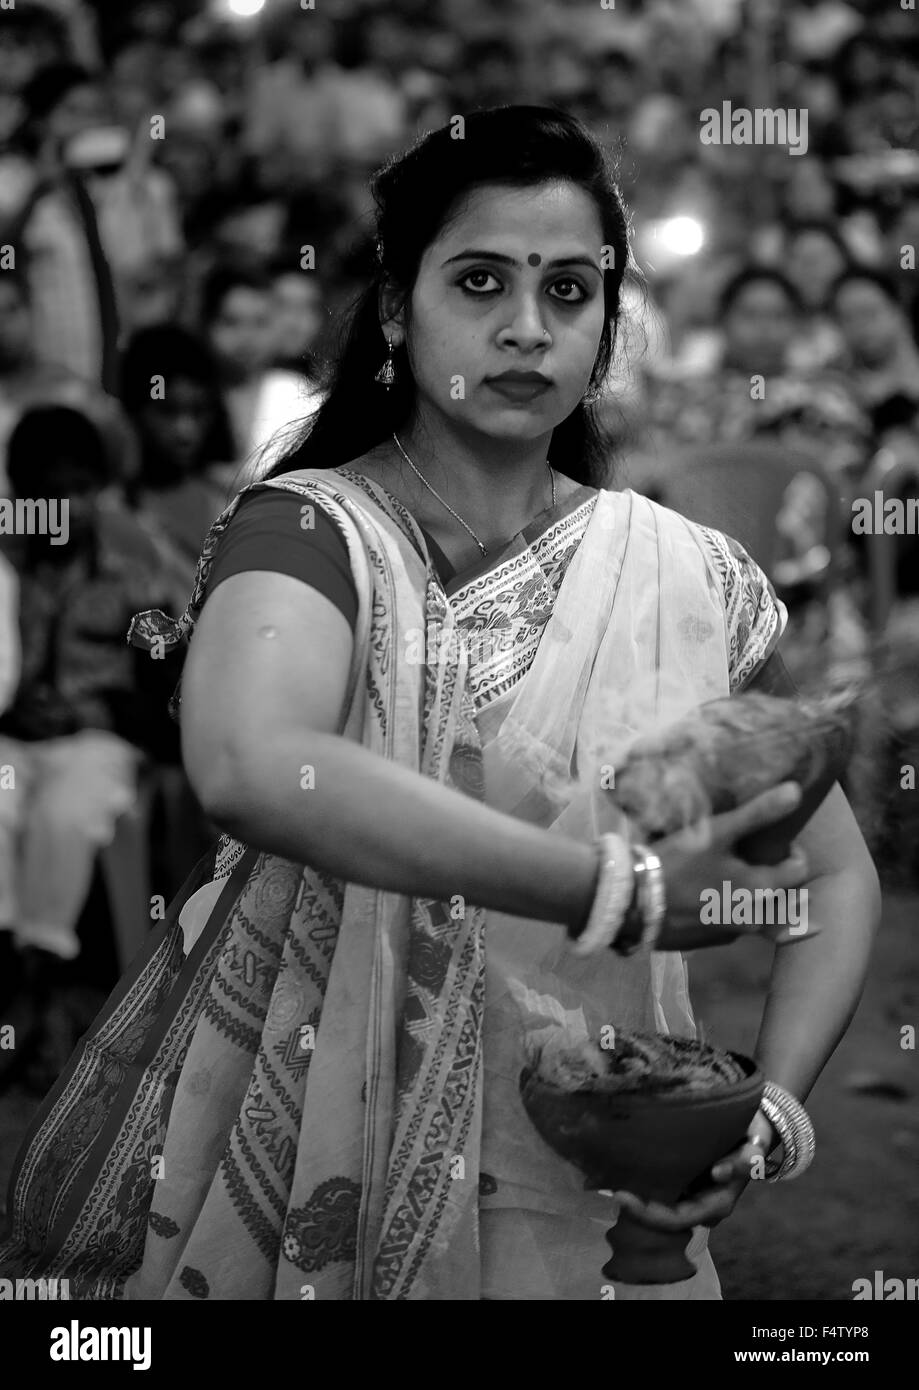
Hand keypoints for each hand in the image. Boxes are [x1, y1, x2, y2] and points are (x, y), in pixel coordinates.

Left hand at [610, 1113, 775, 1235]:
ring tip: (607, 1178)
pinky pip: (660, 1189)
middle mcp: (701, 1206)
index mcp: (716, 1204)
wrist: (754, 1128)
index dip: (647, 1214)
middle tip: (607, 1186)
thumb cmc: (752, 1136)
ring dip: (636, 1196)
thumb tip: (717, 1174)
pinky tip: (622, 1169)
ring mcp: (692, 1195)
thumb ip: (742, 1161)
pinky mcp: (684, 1182)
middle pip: (662, 1218)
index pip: (676, 1219)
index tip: (621, 1196)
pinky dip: (642, 1183)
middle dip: (635, 1208)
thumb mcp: (753, 1145)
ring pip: (659, 1205)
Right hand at [653, 781, 811, 950]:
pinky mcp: (705, 942)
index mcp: (762, 890)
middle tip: (748, 858)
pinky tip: (701, 897)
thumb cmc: (678, 864)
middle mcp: (753, 919)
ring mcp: (728, 934)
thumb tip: (796, 791)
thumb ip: (757, 814)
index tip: (770, 842)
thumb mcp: (717, 833)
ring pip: (753, 914)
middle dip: (772, 879)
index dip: (790, 852)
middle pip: (779, 898)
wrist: (632, 903)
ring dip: (748, 898)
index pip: (799, 871)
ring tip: (724, 875)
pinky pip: (726, 925)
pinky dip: (722, 911)